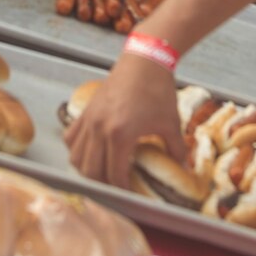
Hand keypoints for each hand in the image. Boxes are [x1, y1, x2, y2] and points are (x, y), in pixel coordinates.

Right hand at [64, 53, 183, 187]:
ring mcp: (89, 119)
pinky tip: (93, 150)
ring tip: (104, 171)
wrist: (144, 60)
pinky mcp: (85, 111)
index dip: (123, 190)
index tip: (131, 194)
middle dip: (104, 184)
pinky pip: (71, 138)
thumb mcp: (171, 123)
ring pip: (76, 157)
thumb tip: (184, 169)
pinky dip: (78, 150)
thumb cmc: (158, 90)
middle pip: (91, 172)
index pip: (114, 175)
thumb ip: (176, 150)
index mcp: (120, 135)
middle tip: (118, 186)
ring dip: (88, 169)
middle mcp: (99, 129)